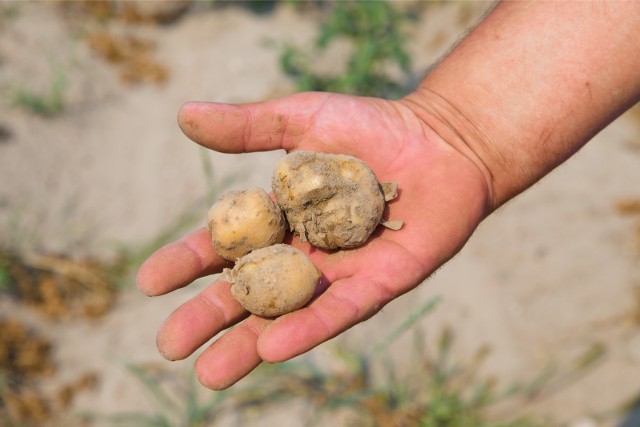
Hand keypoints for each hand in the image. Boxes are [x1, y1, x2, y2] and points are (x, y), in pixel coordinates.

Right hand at [136, 91, 491, 388]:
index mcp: (279, 218)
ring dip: (248, 344)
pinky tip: (273, 348)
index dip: (187, 262)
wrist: (443, 141)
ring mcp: (339, 272)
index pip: (225, 244)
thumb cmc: (371, 126)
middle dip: (209, 317)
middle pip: (249, 289)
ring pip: (287, 313)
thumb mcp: (302, 118)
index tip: (149, 283)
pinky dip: (308, 327)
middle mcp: (303, 252)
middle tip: (170, 345)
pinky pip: (339, 310)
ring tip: (209, 374)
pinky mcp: (379, 284)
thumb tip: (183, 114)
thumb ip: (249, 126)